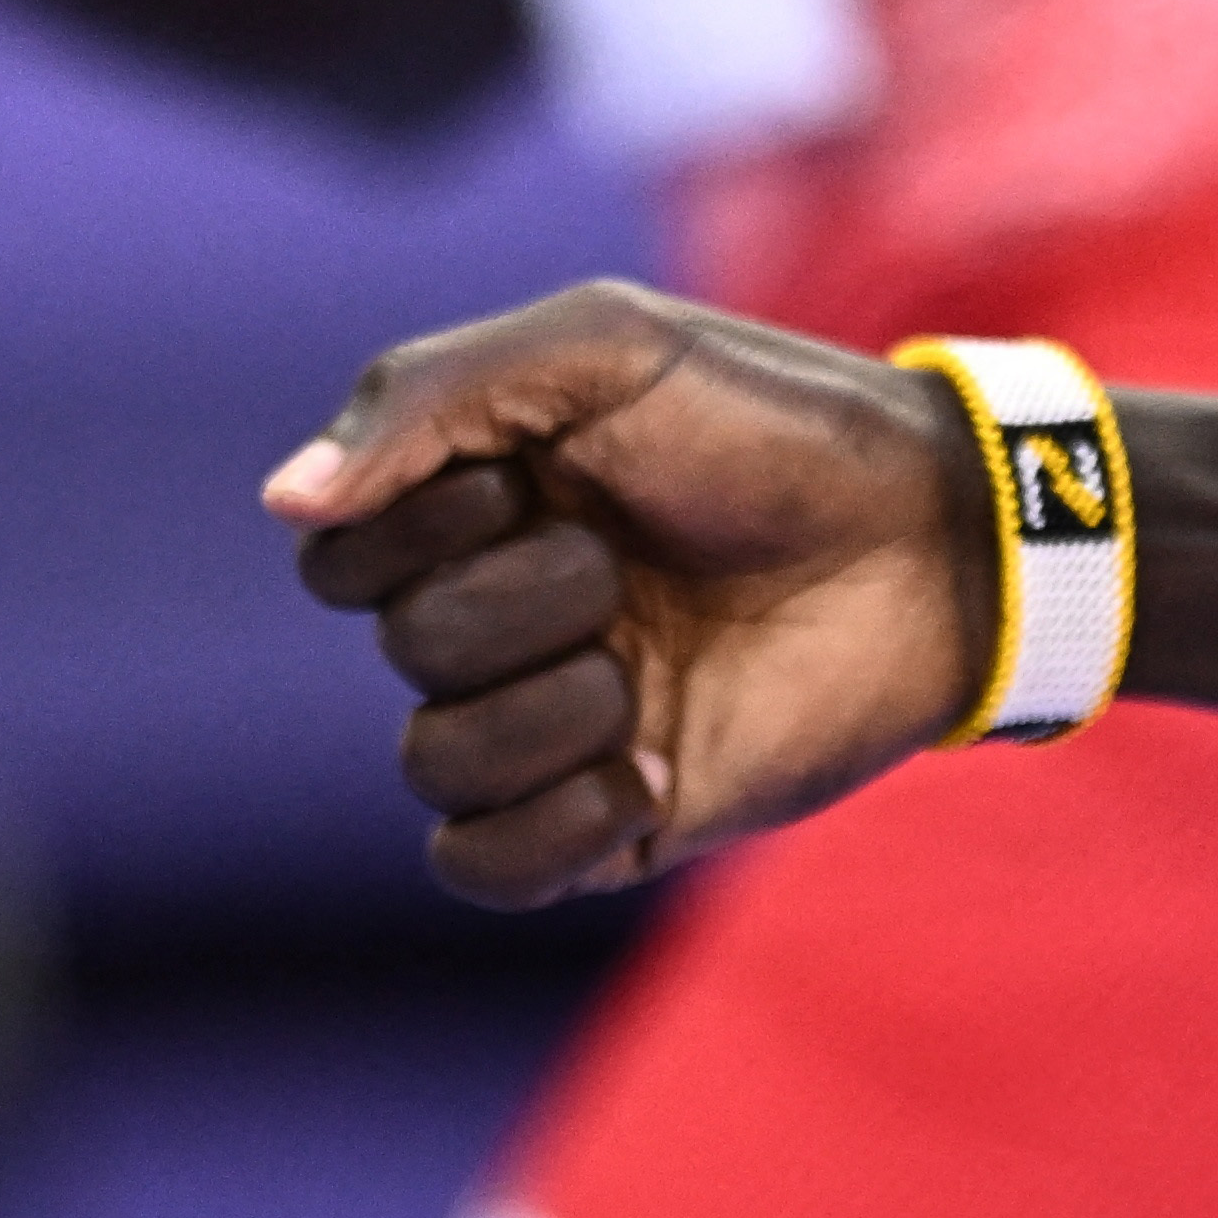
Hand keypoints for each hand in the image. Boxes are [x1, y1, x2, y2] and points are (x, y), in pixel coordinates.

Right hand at [266, 287, 1000, 903]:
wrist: (935, 537)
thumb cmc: (777, 424)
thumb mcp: (603, 351)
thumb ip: (430, 398)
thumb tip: (282, 504)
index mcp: (481, 505)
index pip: (340, 551)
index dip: (414, 525)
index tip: (523, 479)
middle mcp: (506, 615)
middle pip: (402, 646)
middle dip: (515, 600)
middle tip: (625, 562)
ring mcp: (558, 720)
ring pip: (432, 762)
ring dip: (542, 712)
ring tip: (642, 672)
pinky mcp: (614, 815)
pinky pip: (484, 867)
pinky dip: (546, 829)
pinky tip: (644, 772)